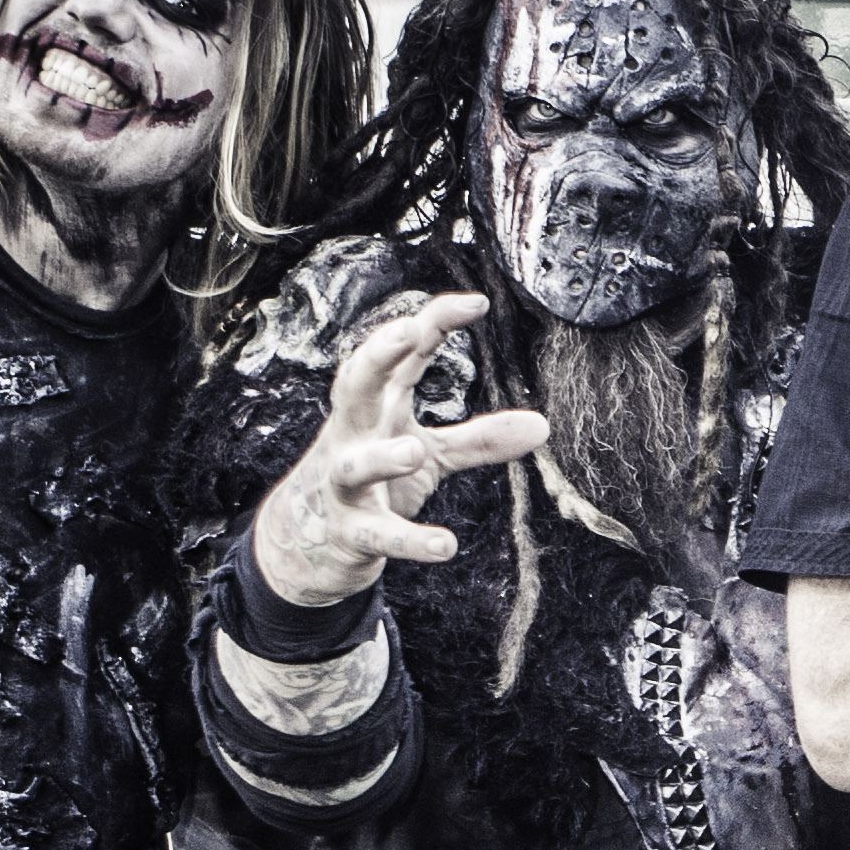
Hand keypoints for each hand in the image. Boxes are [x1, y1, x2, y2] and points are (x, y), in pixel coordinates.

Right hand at [246, 291, 546, 610]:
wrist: (307, 542)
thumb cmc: (375, 480)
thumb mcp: (430, 454)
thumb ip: (479, 438)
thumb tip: (543, 425)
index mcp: (377, 407)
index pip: (400, 356)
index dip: (432, 325)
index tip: (476, 303)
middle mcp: (354, 436)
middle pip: (355, 385)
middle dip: (377, 356)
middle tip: (410, 332)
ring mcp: (345, 483)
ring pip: (355, 464)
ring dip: (381, 457)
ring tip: (412, 451)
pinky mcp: (351, 532)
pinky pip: (378, 535)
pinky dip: (409, 541)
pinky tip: (444, 546)